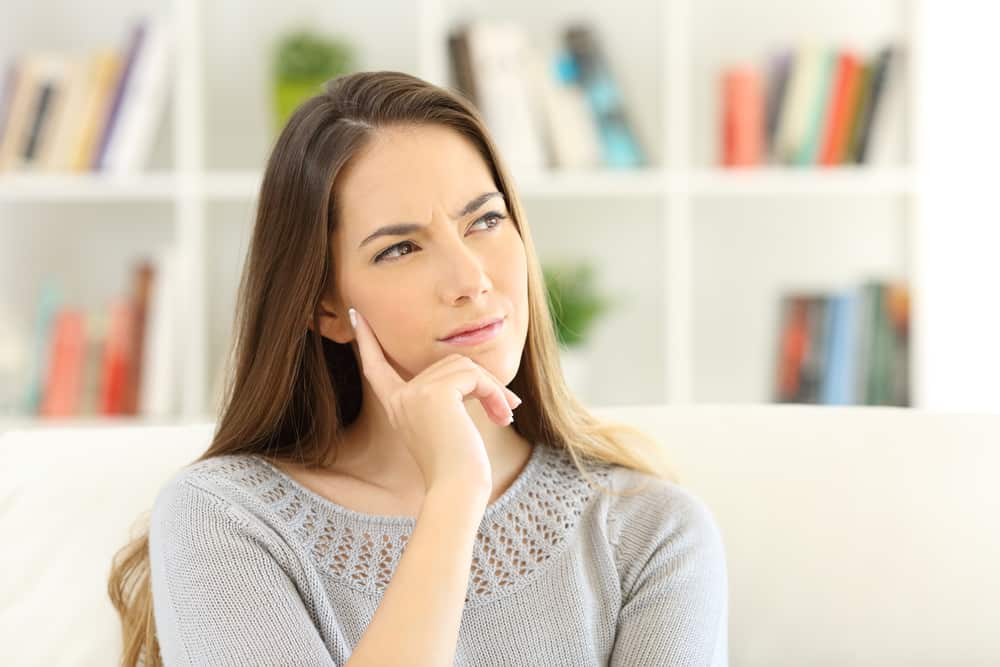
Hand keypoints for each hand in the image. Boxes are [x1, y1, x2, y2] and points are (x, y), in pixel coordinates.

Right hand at [350, 307, 521, 494]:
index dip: (367, 341)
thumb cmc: (457, 468)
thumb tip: (473, 373)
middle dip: (481, 383)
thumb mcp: (445, 426)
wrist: (457, 490)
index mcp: (396, 406)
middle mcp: (400, 397)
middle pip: (447, 364)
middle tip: (506, 408)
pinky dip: (494, 393)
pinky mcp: (435, 393)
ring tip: (504, 415)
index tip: (356, 316)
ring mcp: (415, 393)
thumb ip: (445, 397)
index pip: (376, 367)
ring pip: (465, 367)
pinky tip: (501, 416)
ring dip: (492, 389)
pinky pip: (474, 376)